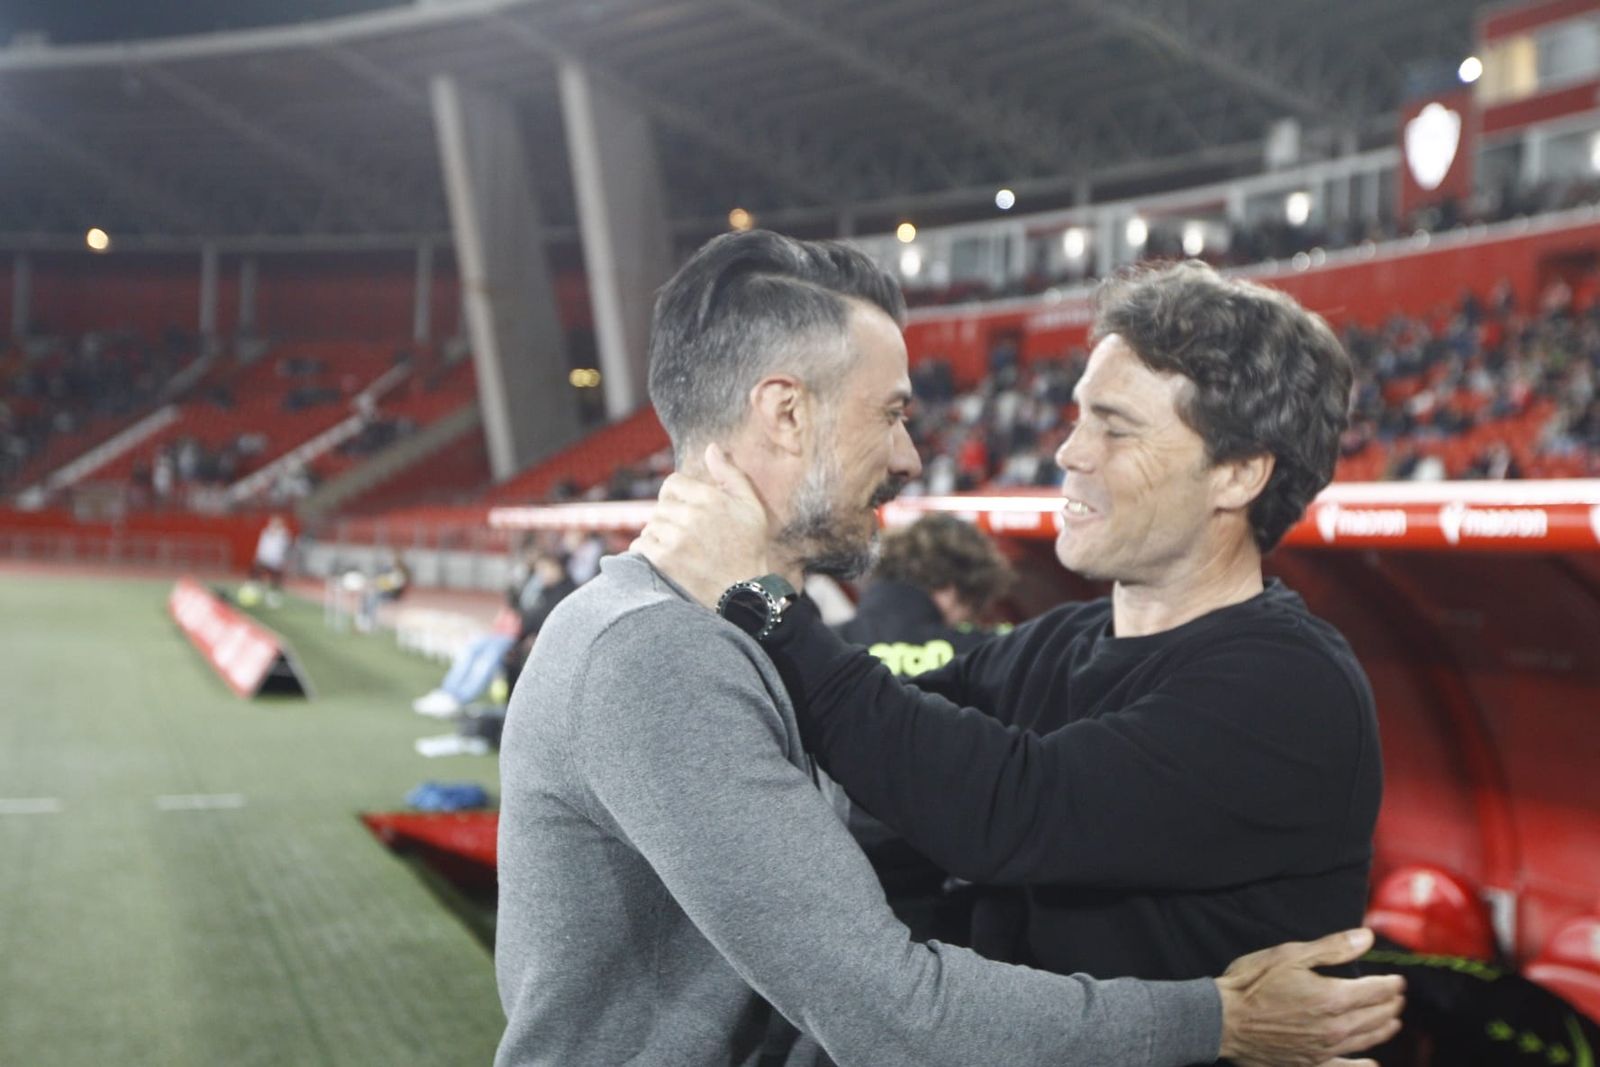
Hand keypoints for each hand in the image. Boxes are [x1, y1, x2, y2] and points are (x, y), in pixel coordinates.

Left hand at [631, 444, 779, 607]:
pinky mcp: (663, 560)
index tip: (687, 512)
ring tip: (679, 550)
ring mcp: (675, 538)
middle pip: (661, 505)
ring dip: (659, 535)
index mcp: (709, 497)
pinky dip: (648, 551)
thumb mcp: (750, 506)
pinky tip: (666, 559)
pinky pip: (640, 545)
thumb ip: (730, 474)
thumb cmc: (750, 548)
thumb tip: (712, 447)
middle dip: (670, 518)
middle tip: (687, 536)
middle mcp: (690, 515)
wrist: (745, 594)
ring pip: (650, 525)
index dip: (678, 496)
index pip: (672, 483)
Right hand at [1216, 928, 1404, 1066]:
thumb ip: (1332, 948)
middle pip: (1376, 1016)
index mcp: (1333, 997)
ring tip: (1393, 1022)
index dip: (1391, 985)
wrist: (1223, 1021)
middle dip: (1391, 1005)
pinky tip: (1372, 1064)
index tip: (1398, 981)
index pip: (1376, 991)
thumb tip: (1366, 938)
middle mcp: (1335, 1028)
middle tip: (1398, 998)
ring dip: (1384, 1029)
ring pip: (1366, 1040)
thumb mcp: (1290, 956)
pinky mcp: (1311, 1064)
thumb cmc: (1252, 984)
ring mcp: (1324, 1050)